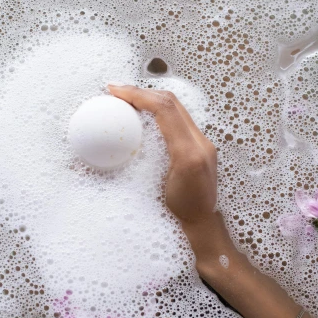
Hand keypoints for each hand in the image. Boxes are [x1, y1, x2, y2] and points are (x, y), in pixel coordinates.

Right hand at [108, 85, 217, 223]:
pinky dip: (159, 110)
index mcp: (189, 153)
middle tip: (117, 90)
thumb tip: (119, 144)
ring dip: (150, 98)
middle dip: (142, 91)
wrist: (202, 227)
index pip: (164, 109)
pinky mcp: (200, 147)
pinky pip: (179, 118)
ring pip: (176, 107)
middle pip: (171, 102)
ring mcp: (203, 144)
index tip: (115, 91)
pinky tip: (144, 113)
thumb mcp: (152, 193)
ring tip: (128, 97)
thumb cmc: (179, 217)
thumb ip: (145, 165)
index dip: (138, 95)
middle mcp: (200, 143)